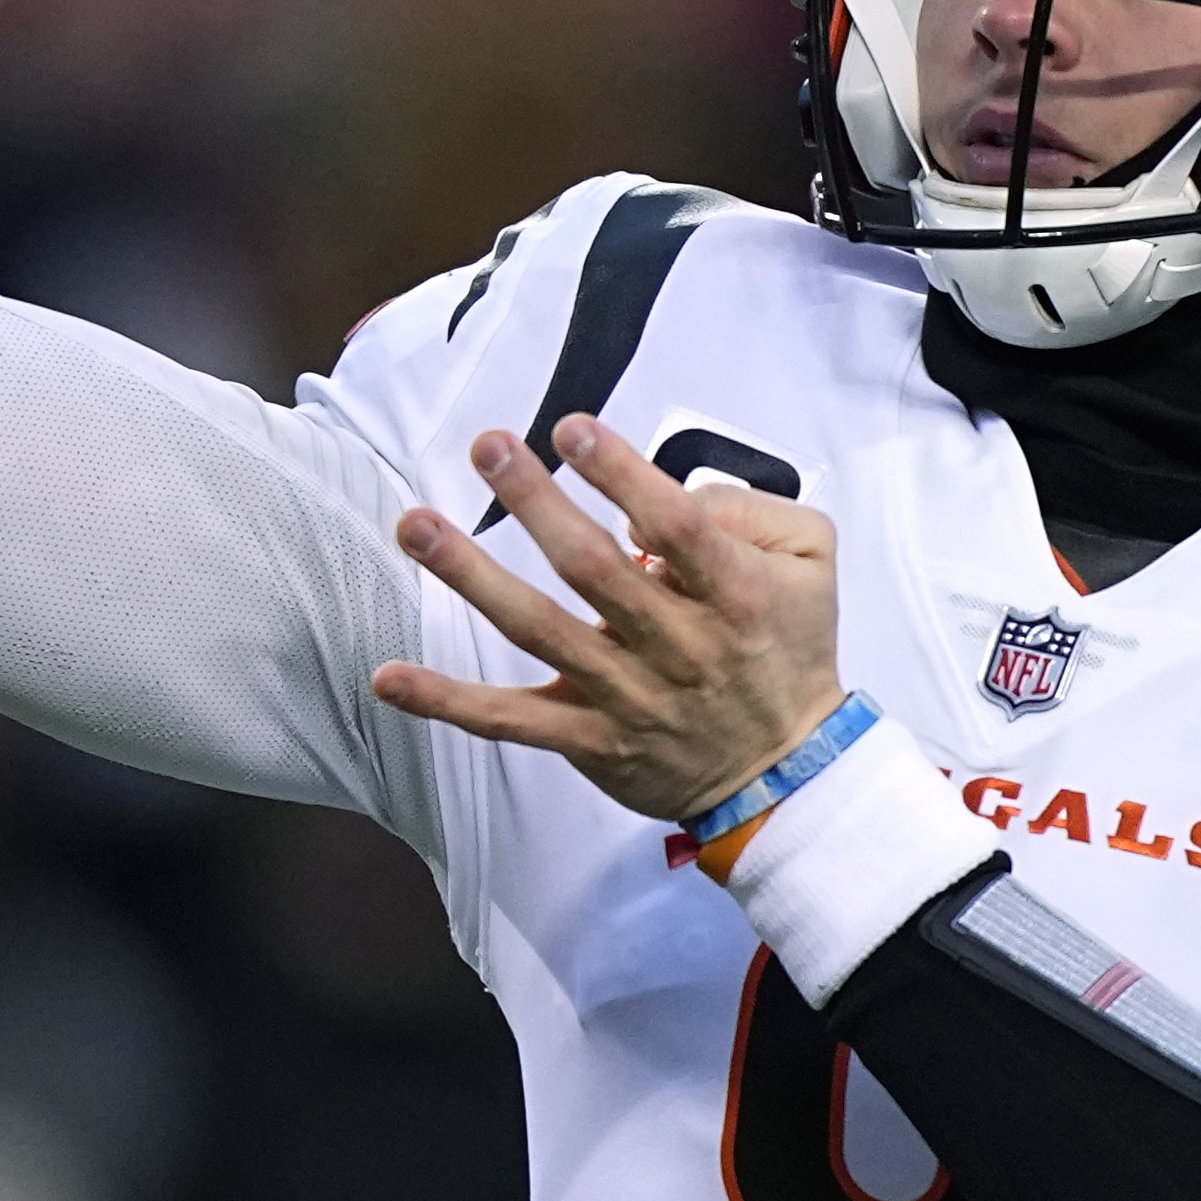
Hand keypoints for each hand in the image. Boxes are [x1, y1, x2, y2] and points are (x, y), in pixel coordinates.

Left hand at [372, 417, 845, 821]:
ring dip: (471, 575)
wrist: (784, 773)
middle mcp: (675, 644)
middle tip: (488, 446)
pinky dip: (447, 703)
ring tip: (416, 526)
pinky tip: (389, 678)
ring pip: (540, 630)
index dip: (622, 474)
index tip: (572, 428)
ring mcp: (626, 696)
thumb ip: (751, 510)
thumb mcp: (812, 561)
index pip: (677, 526)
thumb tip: (664, 498)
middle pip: (594, 568)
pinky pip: (510, 722)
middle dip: (535, 501)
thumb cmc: (787, 650)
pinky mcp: (588, 739)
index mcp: (732, 594)